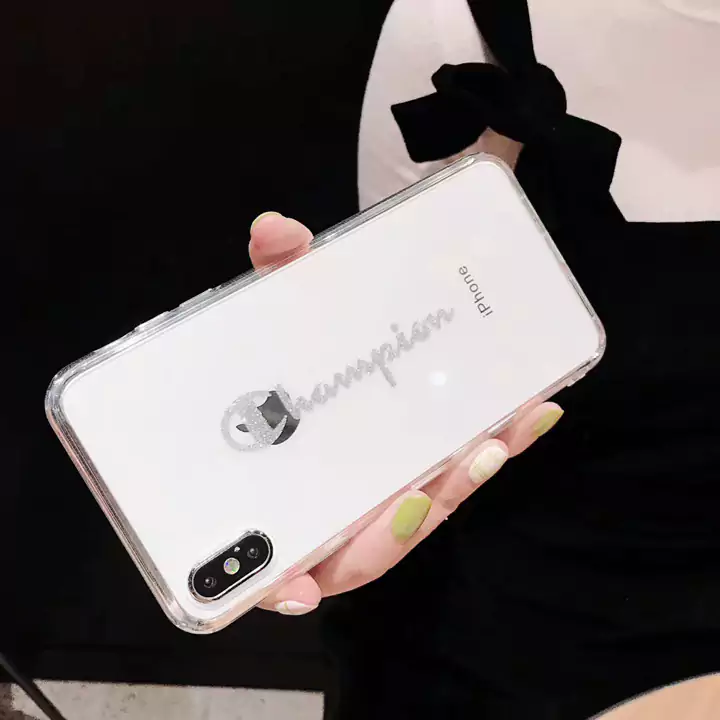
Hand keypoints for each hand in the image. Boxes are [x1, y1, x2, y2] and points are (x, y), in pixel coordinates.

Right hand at [249, 212, 563, 615]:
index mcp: (292, 485)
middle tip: (430, 482)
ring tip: (499, 438)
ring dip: (464, 479)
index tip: (299, 587)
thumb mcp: (284, 306)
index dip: (289, 582)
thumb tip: (274, 227)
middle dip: (403, 526)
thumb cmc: (303, 338)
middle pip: (373, 542)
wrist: (359, 328)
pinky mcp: (434, 454)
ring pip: (428, 504)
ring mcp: (392, 481)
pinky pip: (461, 464)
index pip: (281, 553)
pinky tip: (528, 411)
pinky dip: (492, 444)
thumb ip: (277, 275)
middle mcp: (343, 496)